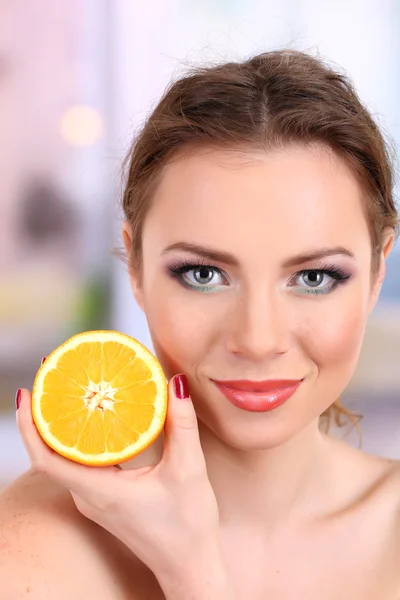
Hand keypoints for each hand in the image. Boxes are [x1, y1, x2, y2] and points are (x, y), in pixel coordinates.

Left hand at [16, 372, 220, 578]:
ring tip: (67, 390)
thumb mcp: (188, 470)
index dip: (29, 424)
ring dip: (59, 424)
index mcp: (99, 491)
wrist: (188, 565)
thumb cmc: (186, 526)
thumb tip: (174, 384)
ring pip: (64, 457)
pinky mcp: (103, 498)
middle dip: (43, 413)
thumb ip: (181, 425)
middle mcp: (87, 496)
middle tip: (51, 376)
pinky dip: (78, 437)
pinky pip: (80, 463)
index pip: (46, 458)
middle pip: (49, 452)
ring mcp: (93, 498)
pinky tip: (93, 417)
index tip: (26, 392)